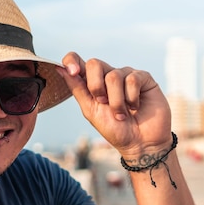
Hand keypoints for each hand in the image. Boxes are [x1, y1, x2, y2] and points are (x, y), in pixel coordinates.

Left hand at [57, 52, 172, 157]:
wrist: (140, 143)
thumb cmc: (115, 129)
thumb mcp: (90, 110)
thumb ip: (77, 89)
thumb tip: (60, 69)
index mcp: (91, 82)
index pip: (76, 61)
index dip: (71, 61)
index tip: (72, 72)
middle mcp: (107, 75)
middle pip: (94, 63)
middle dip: (96, 87)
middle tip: (103, 103)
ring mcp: (126, 75)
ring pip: (113, 76)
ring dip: (116, 101)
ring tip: (122, 114)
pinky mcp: (143, 78)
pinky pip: (132, 79)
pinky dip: (131, 98)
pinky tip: (135, 107)